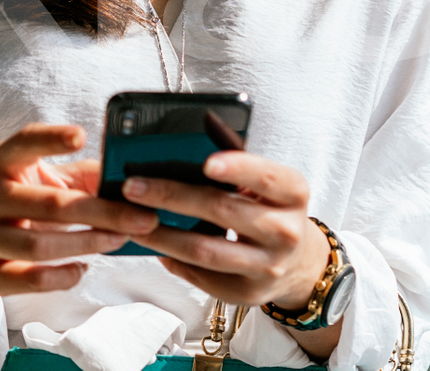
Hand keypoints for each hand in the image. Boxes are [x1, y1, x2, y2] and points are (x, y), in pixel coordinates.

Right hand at [0, 123, 160, 297]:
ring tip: (120, 239)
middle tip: (143, 218)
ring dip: (87, 243)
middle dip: (102, 212)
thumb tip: (137, 180)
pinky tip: (83, 269)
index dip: (52, 138)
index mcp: (3, 162)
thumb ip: (91, 176)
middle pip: (49, 203)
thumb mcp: (58, 180)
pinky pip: (28, 278)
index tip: (84, 136)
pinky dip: (60, 277)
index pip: (24, 142)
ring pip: (37, 245)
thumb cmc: (37, 200)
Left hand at [122, 150, 330, 308]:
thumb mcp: (269, 184)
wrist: (297, 262)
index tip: (206, 162)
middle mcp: (285, 231)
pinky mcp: (247, 293)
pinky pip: (202, 276)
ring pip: (205, 251)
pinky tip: (156, 246)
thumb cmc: (272, 209)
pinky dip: (174, 260)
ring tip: (132, 222)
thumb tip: (195, 136)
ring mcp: (267, 266)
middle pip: (223, 211)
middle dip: (173, 197)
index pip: (266, 177)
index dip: (237, 168)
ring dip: (162, 236)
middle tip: (134, 187)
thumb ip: (239, 164)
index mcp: (294, 193)